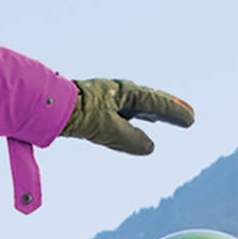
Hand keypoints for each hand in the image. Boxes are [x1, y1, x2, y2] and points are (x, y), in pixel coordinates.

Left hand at [61, 78, 194, 155]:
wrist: (46, 105)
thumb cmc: (77, 113)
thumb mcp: (108, 129)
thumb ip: (131, 139)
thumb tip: (150, 146)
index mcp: (125, 91)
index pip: (156, 102)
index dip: (175, 112)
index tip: (191, 119)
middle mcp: (118, 92)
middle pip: (150, 101)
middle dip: (169, 109)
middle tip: (189, 116)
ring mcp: (106, 98)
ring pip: (136, 107)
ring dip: (153, 113)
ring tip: (168, 118)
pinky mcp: (95, 108)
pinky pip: (123, 114)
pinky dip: (135, 118)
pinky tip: (136, 123)